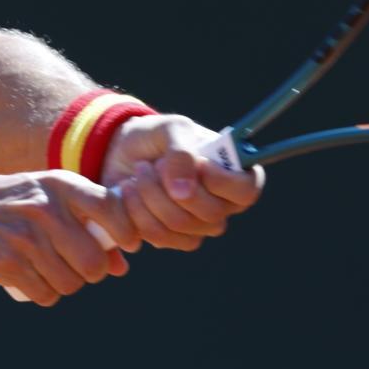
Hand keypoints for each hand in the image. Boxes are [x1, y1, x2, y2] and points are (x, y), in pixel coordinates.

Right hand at [0, 172, 140, 305]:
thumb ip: (86, 224)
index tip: (125, 244)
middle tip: (76, 266)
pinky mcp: (8, 264)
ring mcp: (26, 238)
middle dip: (90, 271)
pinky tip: (32, 279)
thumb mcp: (46, 199)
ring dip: (64, 284)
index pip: (112, 209)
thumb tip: (121, 266)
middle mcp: (46, 209)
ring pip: (71, 283)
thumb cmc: (10, 206)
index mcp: (60, 185)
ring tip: (48, 270)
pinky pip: (46, 294)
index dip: (126, 232)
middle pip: (93, 261)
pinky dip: (43, 293)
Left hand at [101, 114, 265, 250]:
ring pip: (179, 225)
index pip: (246, 191)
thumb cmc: (158, 137)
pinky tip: (128, 191)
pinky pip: (157, 235)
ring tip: (137, 174)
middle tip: (149, 164)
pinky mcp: (172, 239)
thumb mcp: (171, 129)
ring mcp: (198, 227)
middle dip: (170, 185)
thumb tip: (184, 193)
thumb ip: (182, 153)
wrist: (122, 154)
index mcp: (234, 174)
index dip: (223, 182)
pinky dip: (135, 211)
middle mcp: (222, 205)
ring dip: (148, 196)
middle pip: (210, 213)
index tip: (198, 163)